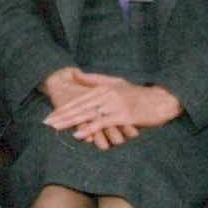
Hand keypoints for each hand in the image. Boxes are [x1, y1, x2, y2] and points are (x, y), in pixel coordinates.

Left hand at [43, 69, 181, 144]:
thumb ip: (95, 80)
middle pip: (79, 106)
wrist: (161, 100)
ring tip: (56, 128)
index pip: (78, 99)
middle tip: (47, 122)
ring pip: (88, 114)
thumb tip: (75, 74)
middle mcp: (106, 95)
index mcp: (103, 88)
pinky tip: (78, 133)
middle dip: (62, 115)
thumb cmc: (137, 94)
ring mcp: (114, 105)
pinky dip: (90, 128)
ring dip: (71, 122)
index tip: (50, 115)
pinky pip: (103, 123)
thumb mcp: (116, 83)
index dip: (63, 108)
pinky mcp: (123, 115)